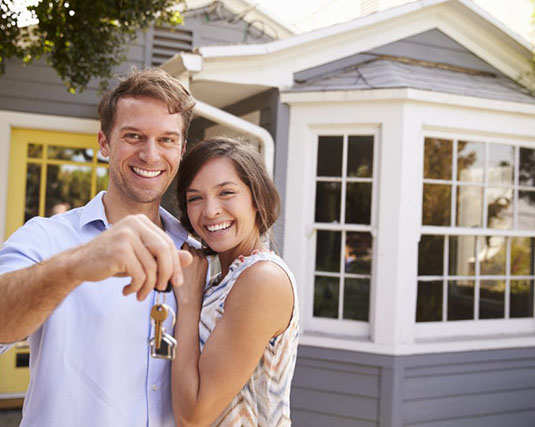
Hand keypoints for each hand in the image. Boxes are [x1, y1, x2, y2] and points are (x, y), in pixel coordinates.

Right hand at [69, 214, 192, 299]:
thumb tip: (189, 259)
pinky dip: (137, 287)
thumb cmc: (112, 260)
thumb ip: (163, 256)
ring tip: (140, 293)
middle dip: (167, 274)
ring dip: (149, 286)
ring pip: (152, 266)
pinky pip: (140, 274)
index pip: (168, 243)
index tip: (176, 281)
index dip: (175, 264)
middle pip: (164, 251)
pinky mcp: (119, 250)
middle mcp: (134, 223)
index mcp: (141, 221)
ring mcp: (126, 235)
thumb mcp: (140, 257)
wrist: (79, 263)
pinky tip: (128, 291)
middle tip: (163, 289)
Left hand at [174, 243, 207, 308]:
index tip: (186, 258)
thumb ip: (198, 264)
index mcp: (205, 261)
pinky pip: (177, 250)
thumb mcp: (202, 275)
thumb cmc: (193, 289)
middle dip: (185, 251)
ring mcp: (190, 257)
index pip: (197, 249)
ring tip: (174, 260)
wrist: (189, 298)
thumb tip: (190, 258)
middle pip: (191, 246)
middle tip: (179, 259)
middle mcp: (199, 257)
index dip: (191, 253)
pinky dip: (174, 253)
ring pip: (184, 246)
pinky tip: (171, 260)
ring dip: (179, 251)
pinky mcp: (181, 259)